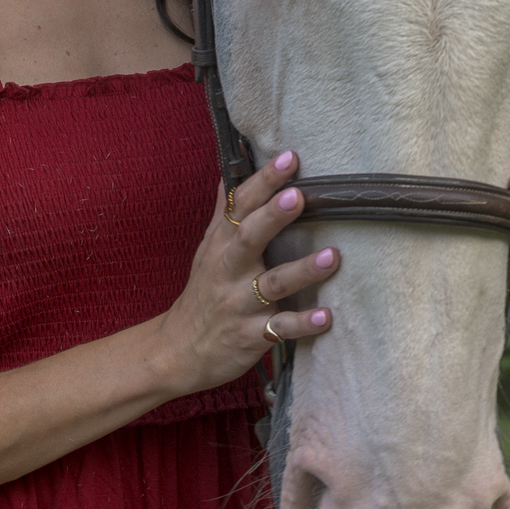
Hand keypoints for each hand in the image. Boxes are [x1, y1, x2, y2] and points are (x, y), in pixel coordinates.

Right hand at [152, 150, 340, 395]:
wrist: (177, 351)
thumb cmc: (203, 292)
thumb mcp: (208, 248)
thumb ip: (226, 210)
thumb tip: (233, 166)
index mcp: (221, 244)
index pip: (240, 205)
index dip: (264, 181)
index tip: (289, 157)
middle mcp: (229, 270)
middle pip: (249, 238)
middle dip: (273, 217)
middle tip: (299, 196)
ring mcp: (240, 304)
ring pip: (272, 284)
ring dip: (302, 270)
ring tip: (332, 256)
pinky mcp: (251, 336)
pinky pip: (279, 329)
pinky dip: (302, 323)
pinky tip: (326, 316)